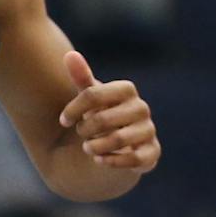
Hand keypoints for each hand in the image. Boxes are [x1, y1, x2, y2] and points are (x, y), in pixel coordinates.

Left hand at [57, 51, 159, 170]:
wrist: (119, 144)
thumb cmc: (103, 114)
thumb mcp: (91, 97)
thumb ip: (82, 77)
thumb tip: (69, 54)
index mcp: (127, 90)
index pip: (93, 95)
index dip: (73, 108)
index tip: (63, 120)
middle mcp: (141, 108)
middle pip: (103, 119)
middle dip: (85, 130)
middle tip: (80, 134)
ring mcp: (148, 131)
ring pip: (118, 140)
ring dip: (95, 147)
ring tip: (88, 148)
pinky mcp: (152, 153)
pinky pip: (134, 160)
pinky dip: (112, 161)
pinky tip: (100, 160)